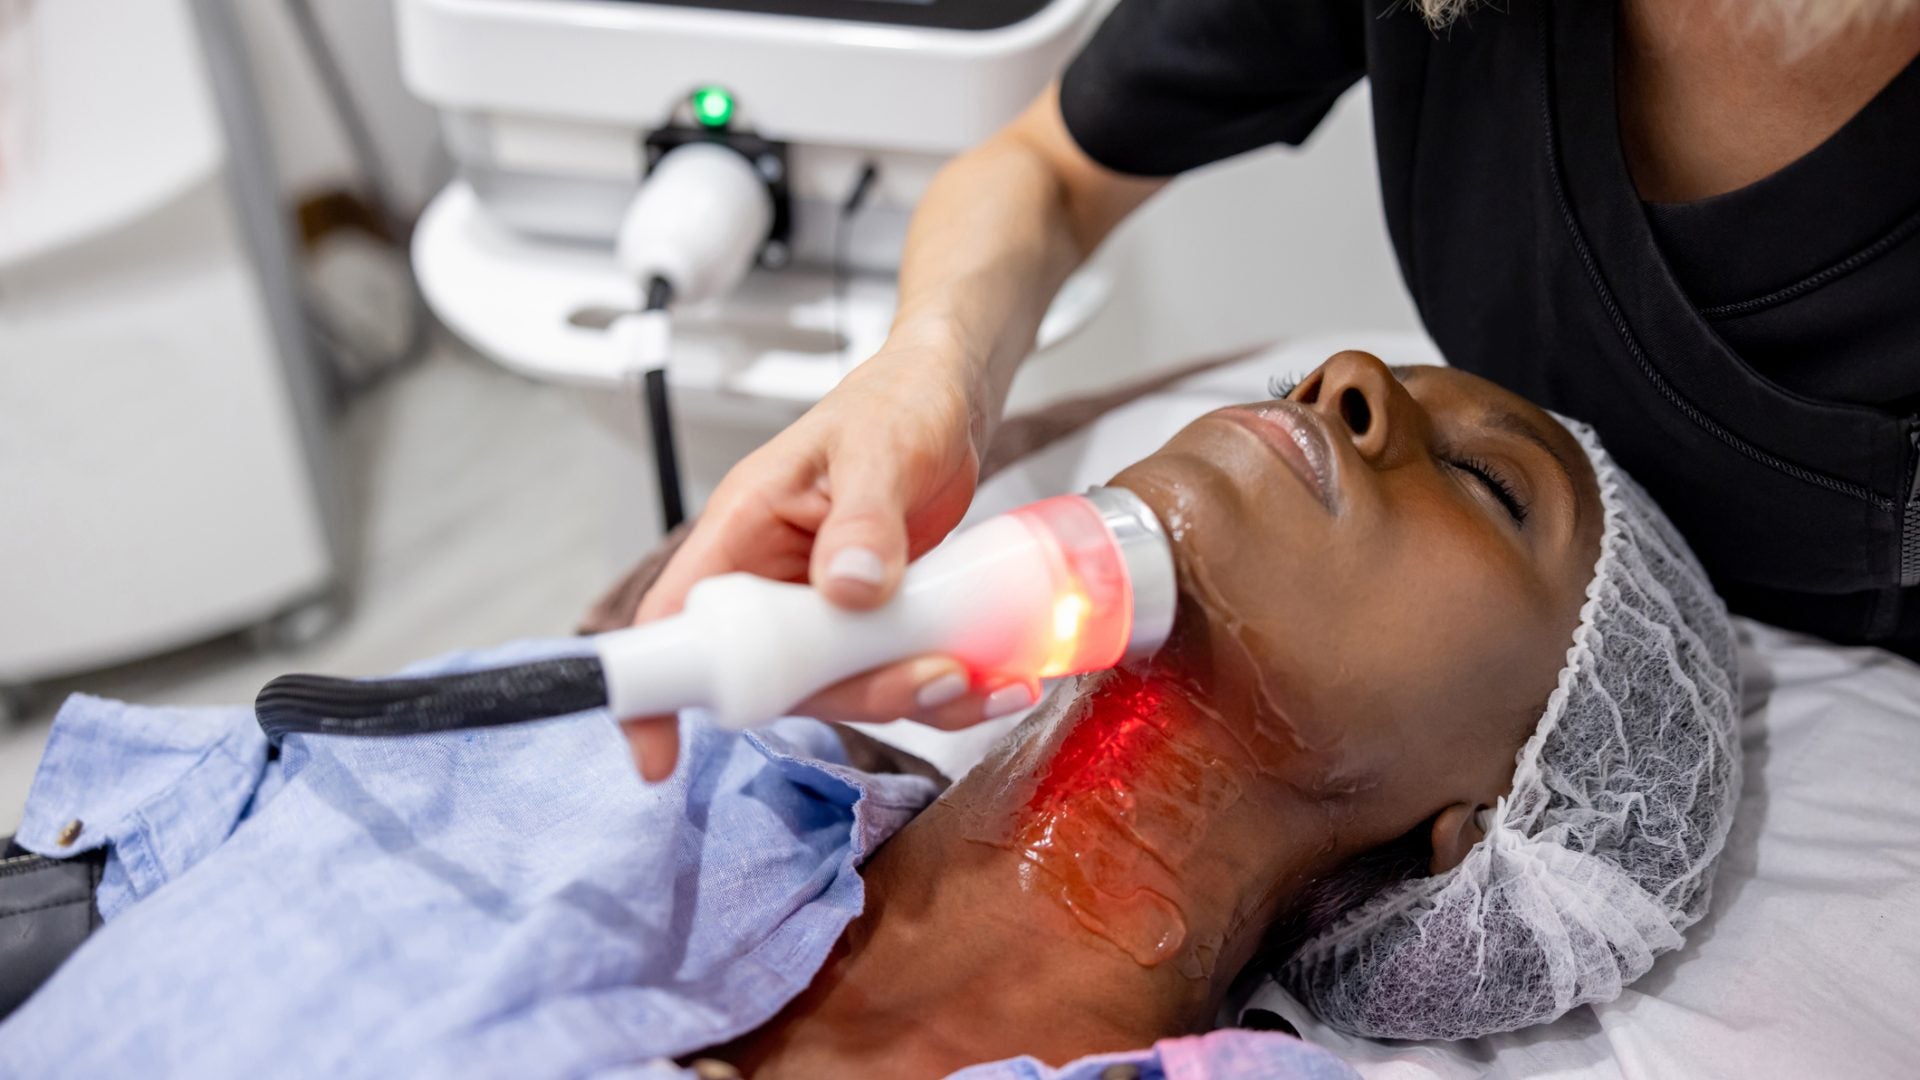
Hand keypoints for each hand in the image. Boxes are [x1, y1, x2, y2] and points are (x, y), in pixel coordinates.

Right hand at [620, 334, 1036, 780]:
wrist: (947, 400)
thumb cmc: (895, 402)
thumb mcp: (879, 449)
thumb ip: (865, 516)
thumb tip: (851, 589)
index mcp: (740, 534)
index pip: (671, 620)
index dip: (653, 695)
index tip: (657, 760)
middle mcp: (772, 582)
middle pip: (779, 678)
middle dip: (857, 694)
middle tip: (934, 676)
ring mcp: (822, 609)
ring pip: (845, 688)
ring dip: (914, 697)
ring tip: (981, 678)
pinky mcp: (872, 623)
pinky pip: (894, 674)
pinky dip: (946, 688)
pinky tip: (998, 679)